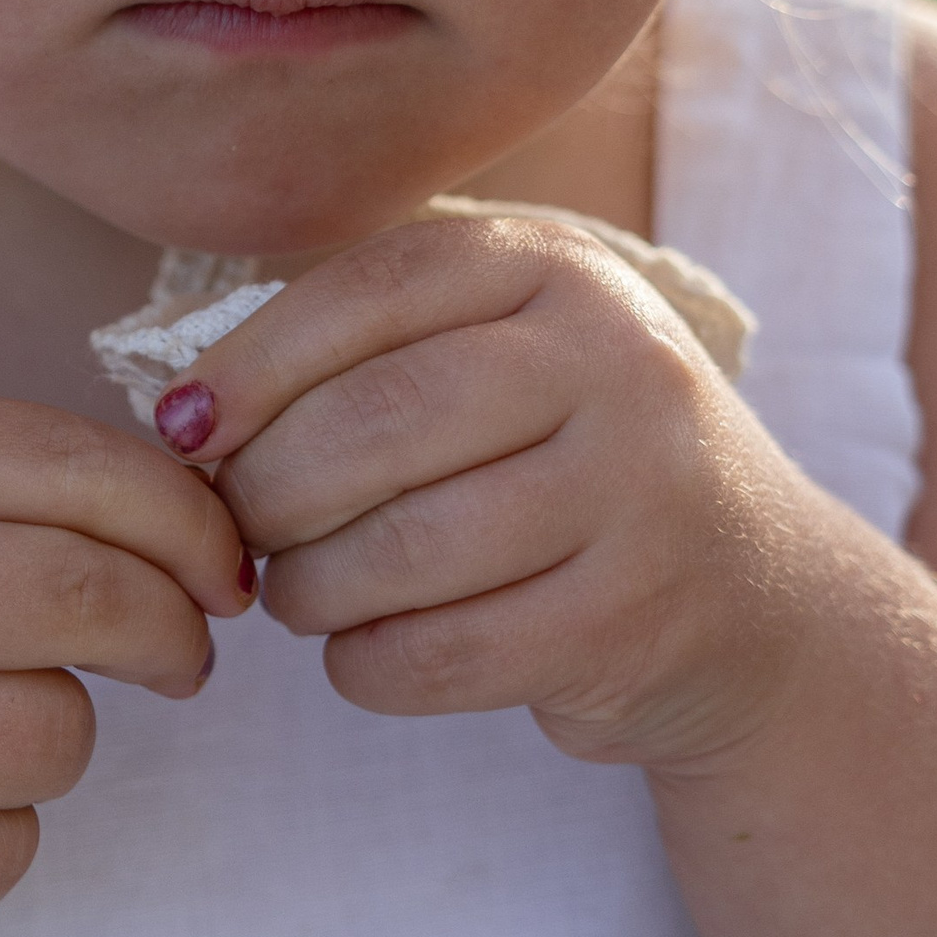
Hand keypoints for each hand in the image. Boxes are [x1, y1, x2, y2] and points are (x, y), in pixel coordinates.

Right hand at [0, 396, 252, 936]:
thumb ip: (5, 474)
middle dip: (173, 627)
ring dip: (55, 734)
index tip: (223, 562)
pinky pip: (8, 851)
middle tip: (182, 651)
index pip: (73, 469)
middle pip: (91, 597)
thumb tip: (211, 532)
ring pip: (60, 738)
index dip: (186, 519)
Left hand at [173, 218, 808, 778]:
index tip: (181, 428)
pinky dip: (369, 665)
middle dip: (270, 486)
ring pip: (405, 546)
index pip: (373, 289)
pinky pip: (445, 654)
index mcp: (563, 270)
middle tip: (238, 529)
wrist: (755, 596)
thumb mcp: (503, 359)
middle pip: (380, 418)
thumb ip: (368, 353)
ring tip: (298, 592)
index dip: (253, 360)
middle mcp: (618, 362)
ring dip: (311, 587)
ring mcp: (640, 492)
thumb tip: (183, 412)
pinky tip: (365, 651)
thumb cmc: (569, 462)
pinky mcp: (634, 620)